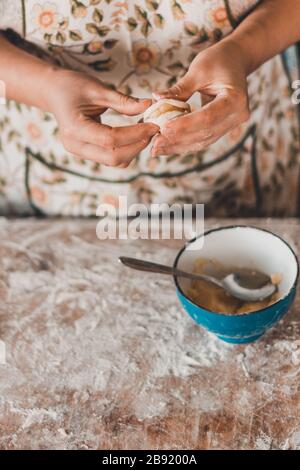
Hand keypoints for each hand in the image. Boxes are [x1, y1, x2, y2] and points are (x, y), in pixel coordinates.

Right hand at [46, 69, 158, 166]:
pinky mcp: (86, 153)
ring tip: (145, 132)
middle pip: (113, 157)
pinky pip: (111, 159)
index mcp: (74, 128)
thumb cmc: (72, 86)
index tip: (153, 125)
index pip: (110, 139)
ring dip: (133, 150)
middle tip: (153, 130)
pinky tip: (135, 136)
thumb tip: (148, 106)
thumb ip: (123, 101)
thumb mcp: (97, 88)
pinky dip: (126, 150)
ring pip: (114, 162)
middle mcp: (75, 145)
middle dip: (137, 146)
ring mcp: (79, 152)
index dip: (135, 134)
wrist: (53, 92)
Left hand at [152, 39, 249, 156]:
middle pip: (205, 133)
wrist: (235, 61)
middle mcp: (238, 115)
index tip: (163, 129)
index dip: (184, 125)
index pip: (207, 117)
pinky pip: (202, 139)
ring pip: (203, 141)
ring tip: (157, 148)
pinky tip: (167, 146)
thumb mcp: (198, 70)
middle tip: (155, 145)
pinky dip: (184, 143)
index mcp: (235, 98)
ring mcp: (232, 124)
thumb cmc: (218, 60)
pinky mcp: (223, 128)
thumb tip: (156, 99)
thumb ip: (179, 89)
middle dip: (178, 140)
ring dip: (178, 146)